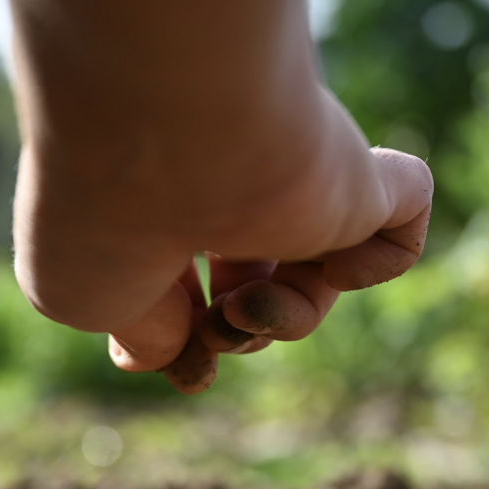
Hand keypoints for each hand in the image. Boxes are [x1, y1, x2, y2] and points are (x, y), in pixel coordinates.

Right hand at [0, 0, 432, 393]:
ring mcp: (293, 169)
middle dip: (234, 330)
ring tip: (252, 305)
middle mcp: (223, 173)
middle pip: (254, 275)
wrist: (159, 127)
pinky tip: (330, 260)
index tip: (154, 361)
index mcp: (150, 189)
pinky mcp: (356, 170)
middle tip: (212, 329)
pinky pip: (404, 218)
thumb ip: (140, 334)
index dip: (178, 332)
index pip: (180, 267)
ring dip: (289, 320)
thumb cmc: (100, 205)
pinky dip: (377, 265)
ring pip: (320, 266)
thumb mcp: (84, 297)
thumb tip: (174, 356)